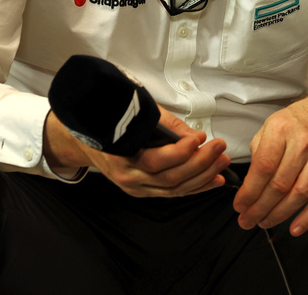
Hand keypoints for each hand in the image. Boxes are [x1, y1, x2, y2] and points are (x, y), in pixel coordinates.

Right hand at [43, 107, 232, 196]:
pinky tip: (213, 180)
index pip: (156, 160)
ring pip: (174, 188)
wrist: (85, 140)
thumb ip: (167, 126)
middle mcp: (128, 177)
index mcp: (122, 156)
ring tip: (222, 163)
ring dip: (202, 177)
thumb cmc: (112, 122)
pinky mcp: (143, 192)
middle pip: (170, 177)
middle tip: (219, 148)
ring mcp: (135, 187)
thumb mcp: (137, 114)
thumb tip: (195, 136)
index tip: (200, 137)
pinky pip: (172, 192)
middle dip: (200, 163)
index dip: (181, 151)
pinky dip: (195, 187)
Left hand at [233, 82, 307, 235]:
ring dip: (280, 215)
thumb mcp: (273, 123)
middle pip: (280, 185)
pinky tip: (295, 228)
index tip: (240, 206)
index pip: (263, 167)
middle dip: (259, 208)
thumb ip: (260, 151)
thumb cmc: (301, 119)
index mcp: (282, 129)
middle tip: (247, 220)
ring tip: (265, 222)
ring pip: (300, 194)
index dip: (249, 192)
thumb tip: (250, 183)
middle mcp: (304, 142)